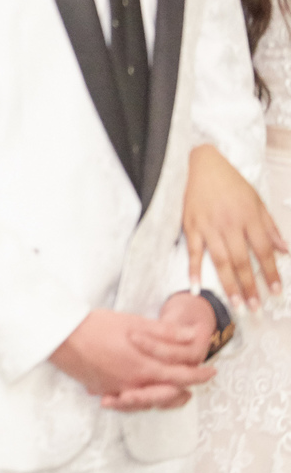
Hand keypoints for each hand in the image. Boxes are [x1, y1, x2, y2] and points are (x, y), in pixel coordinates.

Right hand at [50, 308, 215, 402]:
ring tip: (171, 389)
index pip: (182, 376)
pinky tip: (136, 391)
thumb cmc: (96, 326)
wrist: (60, 336)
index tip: (211, 372)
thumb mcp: (136, 323)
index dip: (200, 375)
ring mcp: (115, 390)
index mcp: (144, 367)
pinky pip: (125, 400)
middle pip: (167, 396)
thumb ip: (166, 334)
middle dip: (183, 391)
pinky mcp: (101, 390)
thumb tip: (192, 336)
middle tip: (193, 385)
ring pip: (146, 401)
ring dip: (161, 396)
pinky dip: (136, 397)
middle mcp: (132, 384)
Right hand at [184, 144, 286, 308]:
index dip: (271, 271)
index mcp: (249, 217)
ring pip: (220, 261)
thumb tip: (284, 249)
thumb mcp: (257, 200)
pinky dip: (194, 270)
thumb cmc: (230, 183)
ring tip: (236, 303)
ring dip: (229, 284)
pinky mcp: (191, 228)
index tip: (276, 290)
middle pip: (242, 260)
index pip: (264, 250)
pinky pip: (193, 253)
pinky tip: (198, 287)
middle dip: (250, 285)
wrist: (201, 166)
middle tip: (255, 307)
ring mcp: (209, 227)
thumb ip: (270, 226)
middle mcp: (230, 224)